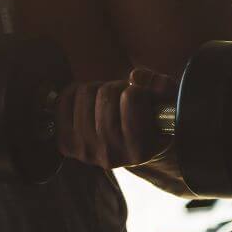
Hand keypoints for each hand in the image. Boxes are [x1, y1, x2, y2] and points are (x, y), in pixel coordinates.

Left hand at [56, 68, 177, 170]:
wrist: (129, 149)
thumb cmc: (151, 122)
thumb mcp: (168, 106)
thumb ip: (163, 87)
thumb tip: (136, 76)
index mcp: (139, 150)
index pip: (131, 98)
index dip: (137, 90)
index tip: (140, 98)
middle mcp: (110, 155)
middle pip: (106, 94)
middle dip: (116, 88)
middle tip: (122, 99)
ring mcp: (85, 151)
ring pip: (85, 93)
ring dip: (97, 89)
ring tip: (108, 102)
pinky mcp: (66, 144)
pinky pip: (64, 101)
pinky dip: (76, 93)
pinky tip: (89, 103)